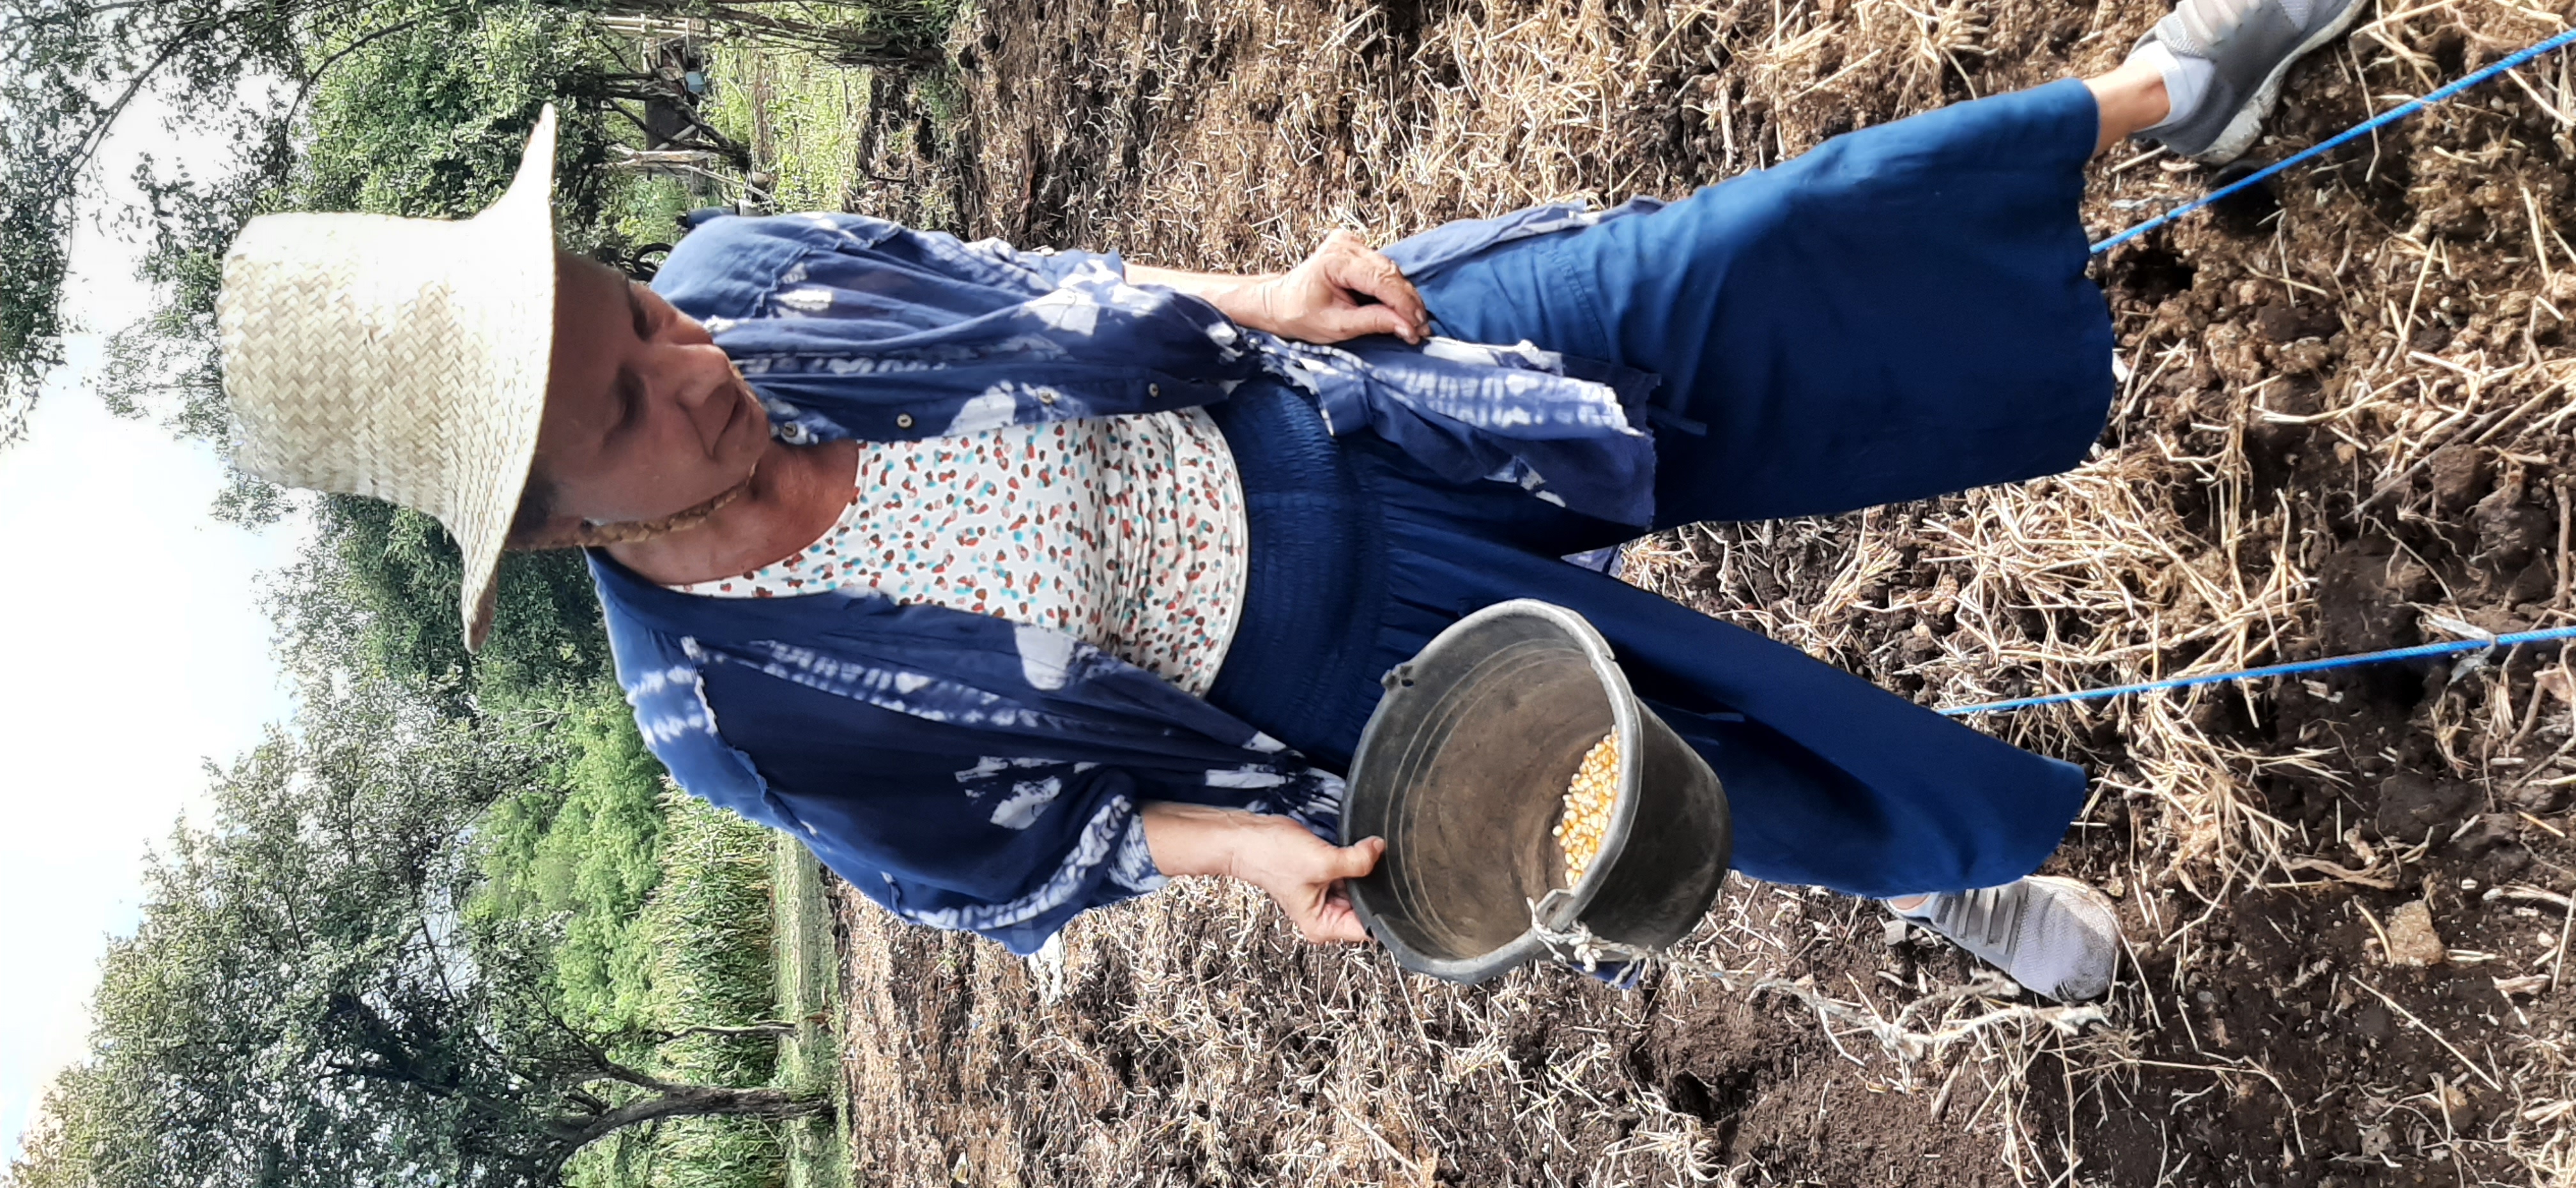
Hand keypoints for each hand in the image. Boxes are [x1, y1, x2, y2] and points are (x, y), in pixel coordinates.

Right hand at [1140, 802, 1386, 943]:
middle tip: (1389, 867)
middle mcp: (1328, 916)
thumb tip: (1381, 850)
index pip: (1370, 927)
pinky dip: (1359, 862)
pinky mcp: (1328, 876)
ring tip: (1368, 856)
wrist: (1249, 837)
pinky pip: (1354, 873)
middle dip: (1378, 888)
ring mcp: (1328, 897)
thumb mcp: (1321, 861)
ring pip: (1364, 888)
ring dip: (1368, 873)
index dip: (1387, 910)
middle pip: (1369, 906)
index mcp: (1324, 926)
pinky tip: (1362, 851)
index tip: (1403, 894)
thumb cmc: (1271, 857)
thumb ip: (1357, 860)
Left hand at [1220, 229, 1430, 345]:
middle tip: (1421, 329)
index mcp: (1335, 259)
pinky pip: (1384, 270)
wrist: (1279, 302)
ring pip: (1391, 271)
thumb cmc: (1299, 314)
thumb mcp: (1336, 326)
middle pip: (1390, 273)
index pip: (1381, 280)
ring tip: (1415, 323)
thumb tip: (1407, 326)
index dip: (1403, 305)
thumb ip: (1372, 322)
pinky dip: (1395, 291)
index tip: (1418, 327)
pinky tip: (1403, 309)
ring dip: (1405, 298)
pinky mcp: (1357, 250)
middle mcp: (1345, 245)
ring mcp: (1352, 244)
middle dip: (1408, 303)